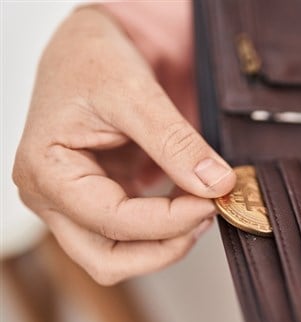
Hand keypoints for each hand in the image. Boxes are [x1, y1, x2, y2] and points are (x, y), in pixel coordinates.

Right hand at [12, 8, 234, 284]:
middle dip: (164, 246)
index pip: (111, 221)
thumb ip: (177, 144)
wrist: (94, 45)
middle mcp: (52, 198)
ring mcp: (74, 204)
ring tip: (202, 206)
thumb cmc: (96, 58)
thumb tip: (217, 185)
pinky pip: (132, 236)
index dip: (168, 220)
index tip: (211, 201)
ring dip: (165, 243)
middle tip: (206, 214)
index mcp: (46, 171)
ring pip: (119, 257)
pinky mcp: (99, 202)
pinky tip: (190, 201)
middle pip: (107, 260)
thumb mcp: (137, 94)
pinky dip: (165, 229)